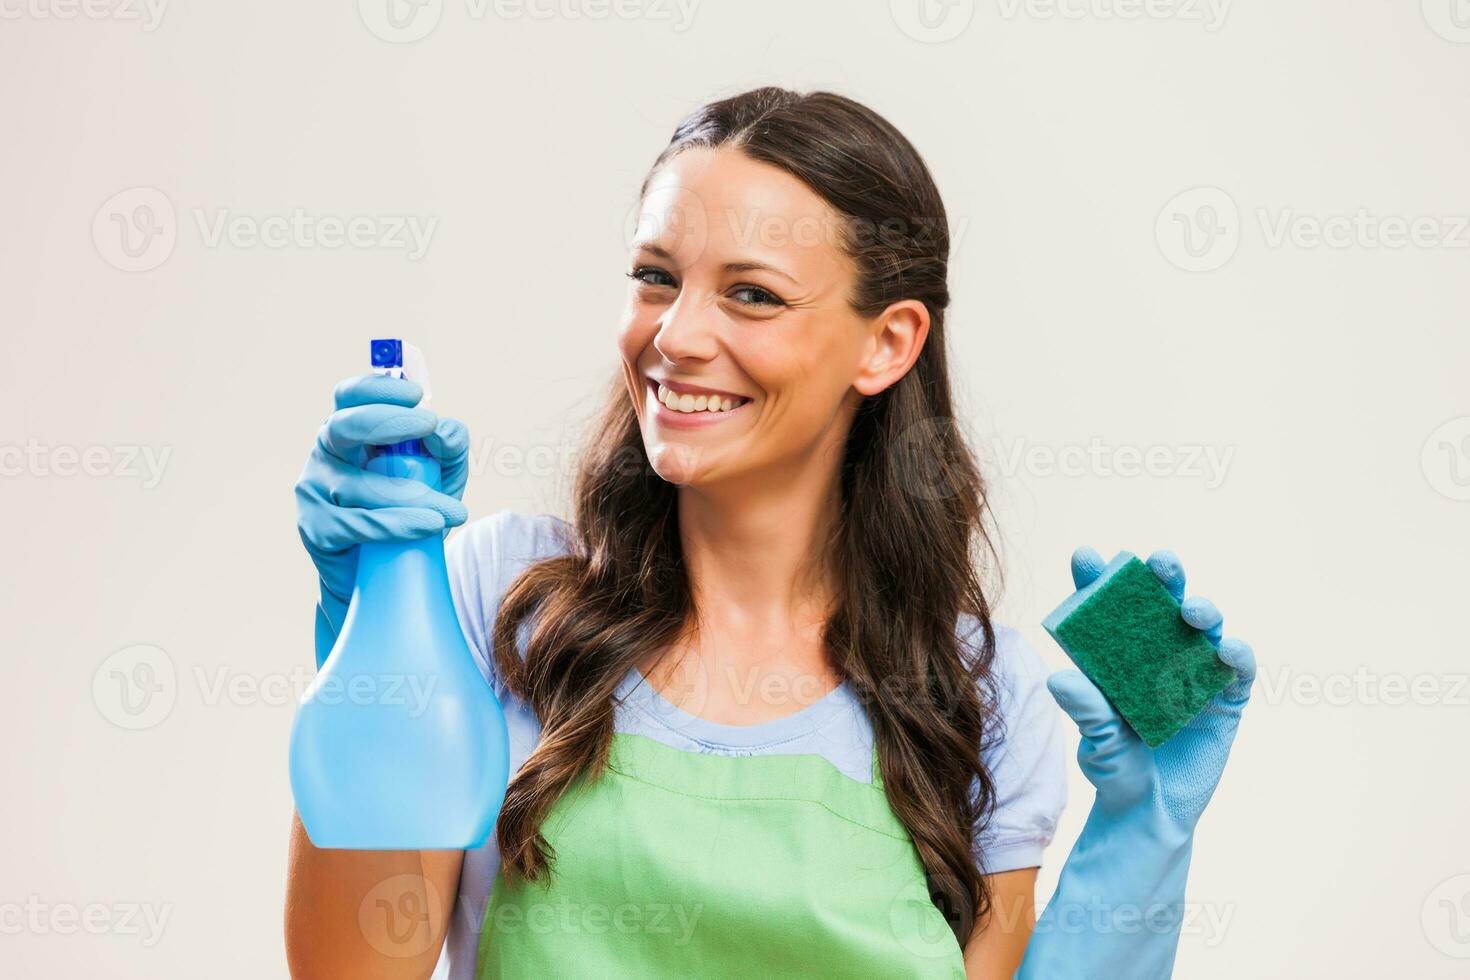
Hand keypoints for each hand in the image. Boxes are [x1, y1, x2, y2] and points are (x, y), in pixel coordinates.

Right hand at [294, 373, 469, 665]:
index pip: (350, 395)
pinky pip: (357, 524)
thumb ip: (449, 446)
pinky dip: (396, 524)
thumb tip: (443, 430)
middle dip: (387, 421)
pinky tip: (428, 526)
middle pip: (343, 426)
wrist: (385, 572)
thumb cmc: (412, 510)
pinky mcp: (317, 529)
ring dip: (412, 495)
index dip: (377, 387)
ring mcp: (314, 491)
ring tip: (454, 511)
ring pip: (359, 485)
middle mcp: (325, 453)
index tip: (416, 393)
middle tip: (428, 424)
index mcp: (350, 430)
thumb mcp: (442, 474)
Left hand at [1017, 547, 1256, 979]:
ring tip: (1192, 611)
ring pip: (1205, 628)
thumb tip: (1058, 679)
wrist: (1149, 814)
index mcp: (1118, 654)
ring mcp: (1195, 672)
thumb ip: (1086, 711)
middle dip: (1163, 577)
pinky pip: (1237, 669)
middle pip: (1163, 603)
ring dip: (1203, 611)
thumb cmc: (1114, 769)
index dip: (1098, 579)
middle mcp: (1158, 653)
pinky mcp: (1226, 699)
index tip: (1086, 556)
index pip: (1107, 607)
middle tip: (1158, 563)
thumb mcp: (1097, 741)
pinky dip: (1236, 655)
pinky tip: (1226, 651)